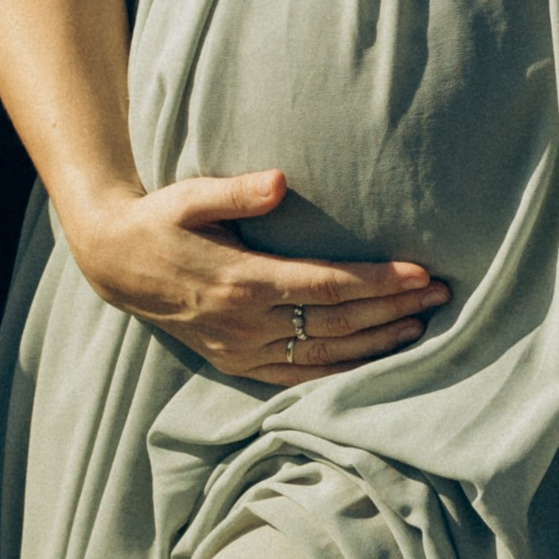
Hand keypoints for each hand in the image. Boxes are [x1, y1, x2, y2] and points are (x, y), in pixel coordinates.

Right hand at [62, 168, 446, 382]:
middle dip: (394, 310)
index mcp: (242, 281)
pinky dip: (340, 373)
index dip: (378, 282)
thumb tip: (279, 180)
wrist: (115, 263)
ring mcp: (241, 350)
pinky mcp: (236, 364)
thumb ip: (235, 191)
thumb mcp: (189, 196)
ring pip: (325, 357)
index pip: (327, 286)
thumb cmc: (160, 220)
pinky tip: (371, 363)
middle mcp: (246, 324)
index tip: (421, 273)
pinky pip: (298, 378)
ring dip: (377, 344)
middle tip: (442, 295)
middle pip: (337, 324)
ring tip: (422, 327)